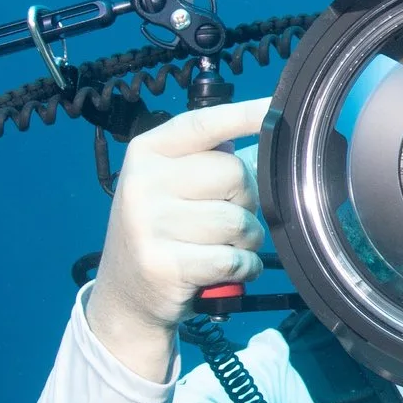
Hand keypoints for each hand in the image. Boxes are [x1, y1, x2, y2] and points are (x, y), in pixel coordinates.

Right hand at [84, 98, 270, 374]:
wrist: (126, 296)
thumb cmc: (163, 232)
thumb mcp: (173, 187)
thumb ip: (215, 160)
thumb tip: (269, 136)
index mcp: (147, 152)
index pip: (203, 125)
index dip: (243, 115)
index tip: (276, 106)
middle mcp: (143, 182)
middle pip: (234, 173)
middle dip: (247, 200)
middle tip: (230, 217)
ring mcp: (149, 224)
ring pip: (238, 220)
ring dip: (246, 240)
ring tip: (223, 247)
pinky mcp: (163, 264)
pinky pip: (233, 258)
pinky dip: (243, 267)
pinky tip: (227, 269)